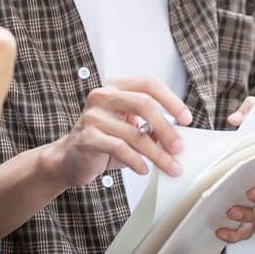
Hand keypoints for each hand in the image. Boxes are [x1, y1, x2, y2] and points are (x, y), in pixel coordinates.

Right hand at [48, 77, 192, 188]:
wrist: (68, 160)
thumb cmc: (103, 142)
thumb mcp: (129, 129)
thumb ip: (150, 127)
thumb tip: (179, 136)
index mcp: (116, 87)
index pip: (149, 84)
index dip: (172, 100)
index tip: (187, 118)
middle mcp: (102, 96)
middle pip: (144, 104)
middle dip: (166, 128)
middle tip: (179, 147)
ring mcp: (93, 116)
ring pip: (134, 133)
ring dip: (157, 153)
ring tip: (170, 166)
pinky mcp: (87, 137)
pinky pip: (119, 148)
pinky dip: (136, 161)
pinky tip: (144, 169)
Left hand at [217, 96, 254, 243]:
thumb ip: (250, 110)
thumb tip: (236, 119)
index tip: (253, 190)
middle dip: (254, 212)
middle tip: (235, 206)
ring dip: (244, 223)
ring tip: (227, 214)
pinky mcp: (252, 213)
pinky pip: (246, 229)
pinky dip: (234, 233)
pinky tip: (220, 230)